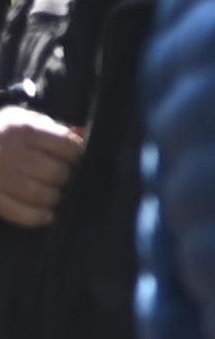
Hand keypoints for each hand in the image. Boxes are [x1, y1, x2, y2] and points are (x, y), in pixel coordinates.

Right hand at [0, 106, 79, 226]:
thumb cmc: (2, 134)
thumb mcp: (24, 121)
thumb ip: (53, 130)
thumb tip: (82, 139)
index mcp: (23, 130)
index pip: (65, 145)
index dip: (77, 155)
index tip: (77, 159)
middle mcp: (10, 153)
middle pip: (54, 172)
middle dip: (66, 178)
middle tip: (68, 180)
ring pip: (39, 194)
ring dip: (55, 198)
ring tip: (58, 196)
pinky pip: (17, 212)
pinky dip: (37, 217)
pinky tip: (48, 216)